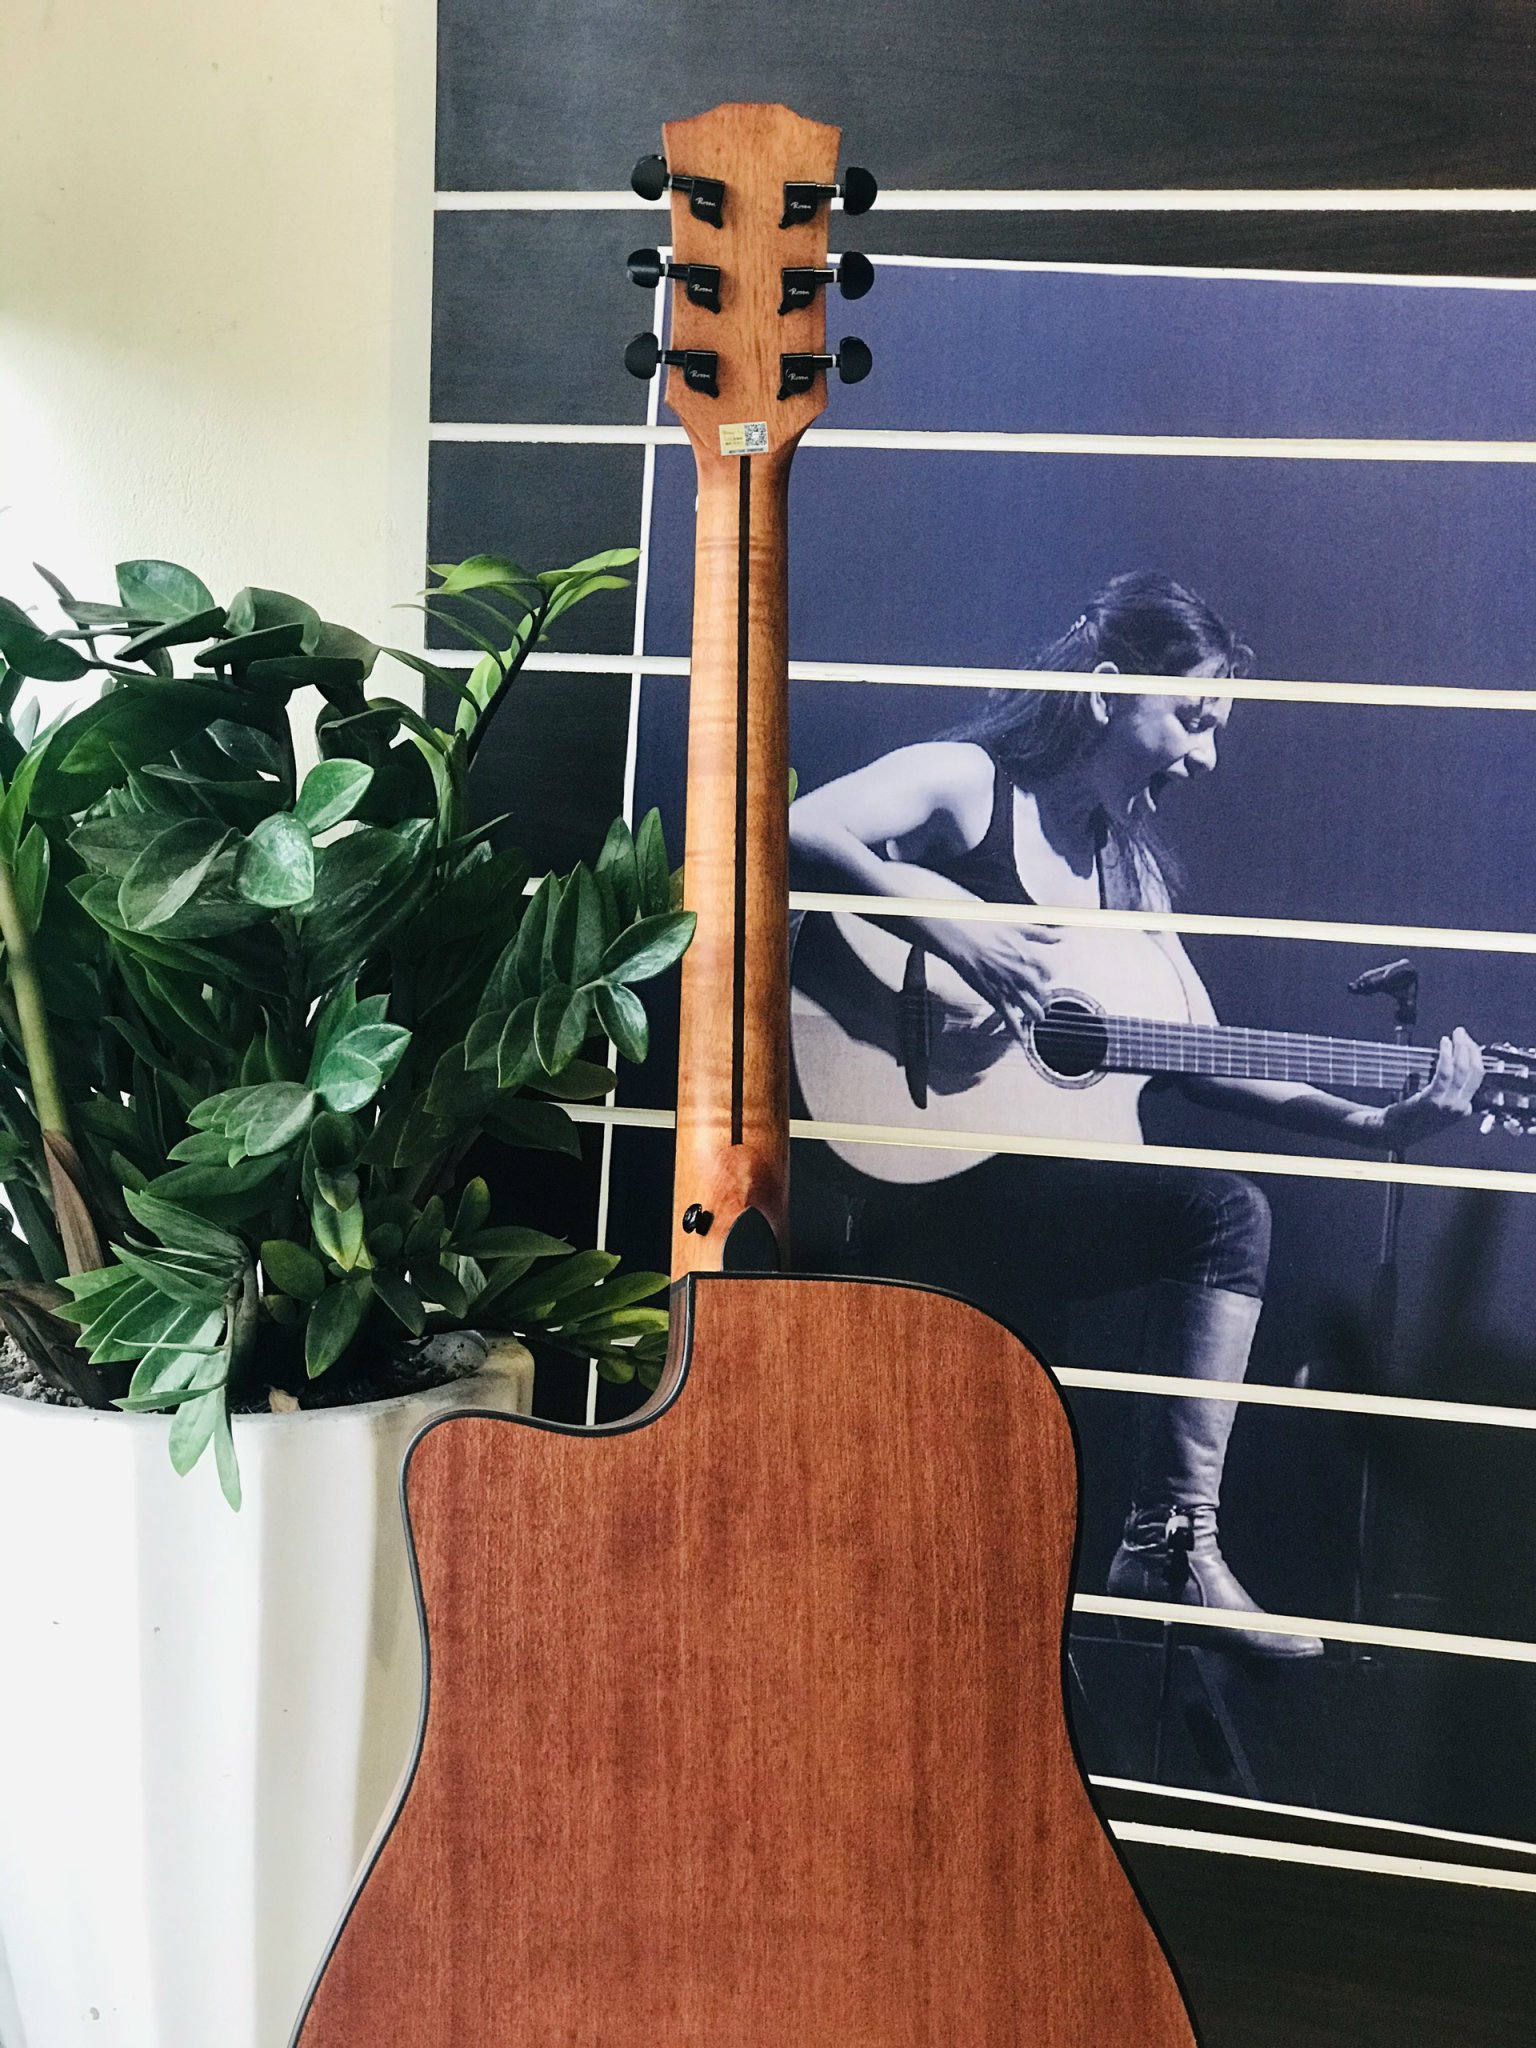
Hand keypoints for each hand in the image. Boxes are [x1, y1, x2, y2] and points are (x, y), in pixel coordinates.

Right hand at [925, 917, 1060, 1027]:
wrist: (959, 940)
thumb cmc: (984, 930)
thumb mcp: (1017, 926)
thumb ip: (1040, 934)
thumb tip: (1059, 936)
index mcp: (1030, 958)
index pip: (1051, 973)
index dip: (1048, 974)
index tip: (1044, 975)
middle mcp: (1023, 976)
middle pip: (1044, 994)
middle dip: (1044, 997)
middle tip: (1041, 998)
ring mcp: (1010, 989)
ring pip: (1032, 1010)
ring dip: (1036, 1014)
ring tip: (1035, 1015)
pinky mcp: (995, 999)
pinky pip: (1010, 1020)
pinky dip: (1017, 1031)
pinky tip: (1021, 1039)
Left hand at [1378, 1028, 1484, 1147]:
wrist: (1392, 1132)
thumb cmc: (1411, 1117)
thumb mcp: (1437, 1106)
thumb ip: (1448, 1091)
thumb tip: (1453, 1063)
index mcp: (1463, 1109)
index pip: (1478, 1077)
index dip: (1475, 1056)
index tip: (1467, 1042)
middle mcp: (1460, 1107)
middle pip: (1474, 1071)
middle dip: (1470, 1048)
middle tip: (1462, 1033)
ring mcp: (1447, 1104)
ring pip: (1462, 1069)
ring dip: (1460, 1047)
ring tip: (1455, 1034)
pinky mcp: (1433, 1099)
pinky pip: (1445, 1073)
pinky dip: (1446, 1055)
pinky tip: (1444, 1043)